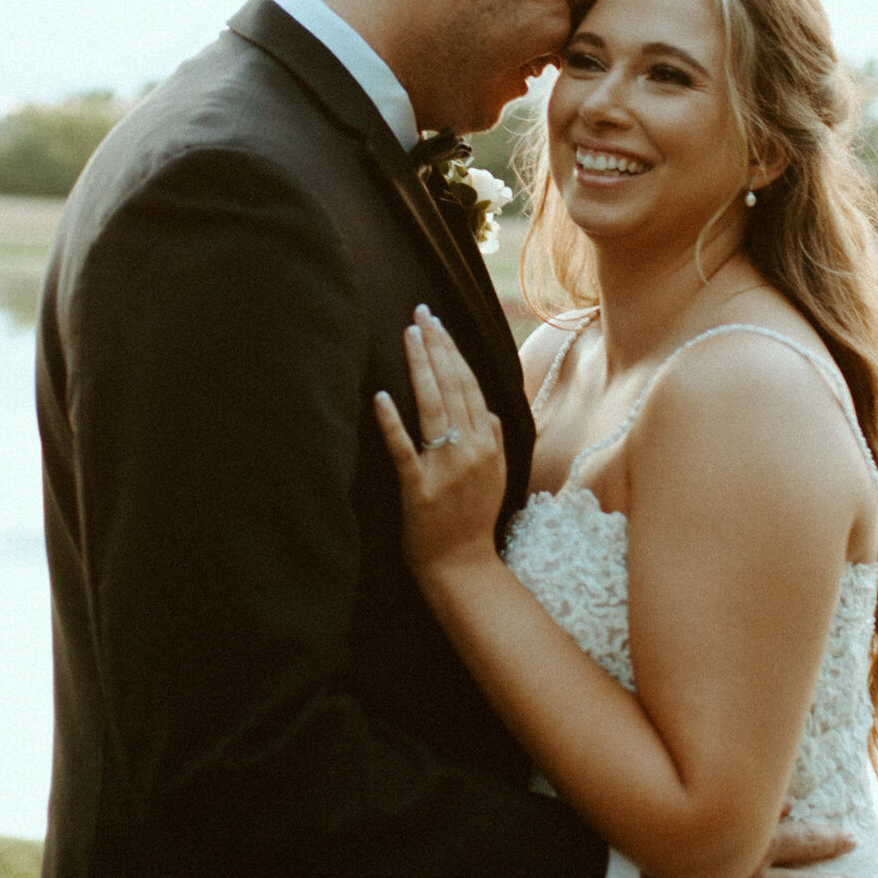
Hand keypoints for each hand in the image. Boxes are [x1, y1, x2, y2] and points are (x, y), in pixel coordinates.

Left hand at [375, 308, 507, 579]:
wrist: (463, 564)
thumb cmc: (473, 517)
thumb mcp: (496, 472)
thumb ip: (492, 436)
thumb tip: (486, 407)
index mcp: (488, 441)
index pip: (469, 384)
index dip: (453, 349)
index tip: (437, 321)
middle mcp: (471, 449)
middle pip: (453, 386)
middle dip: (436, 346)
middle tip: (420, 314)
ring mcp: (446, 468)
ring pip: (432, 407)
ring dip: (421, 367)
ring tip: (409, 336)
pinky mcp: (419, 488)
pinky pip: (404, 449)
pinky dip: (392, 422)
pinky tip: (381, 396)